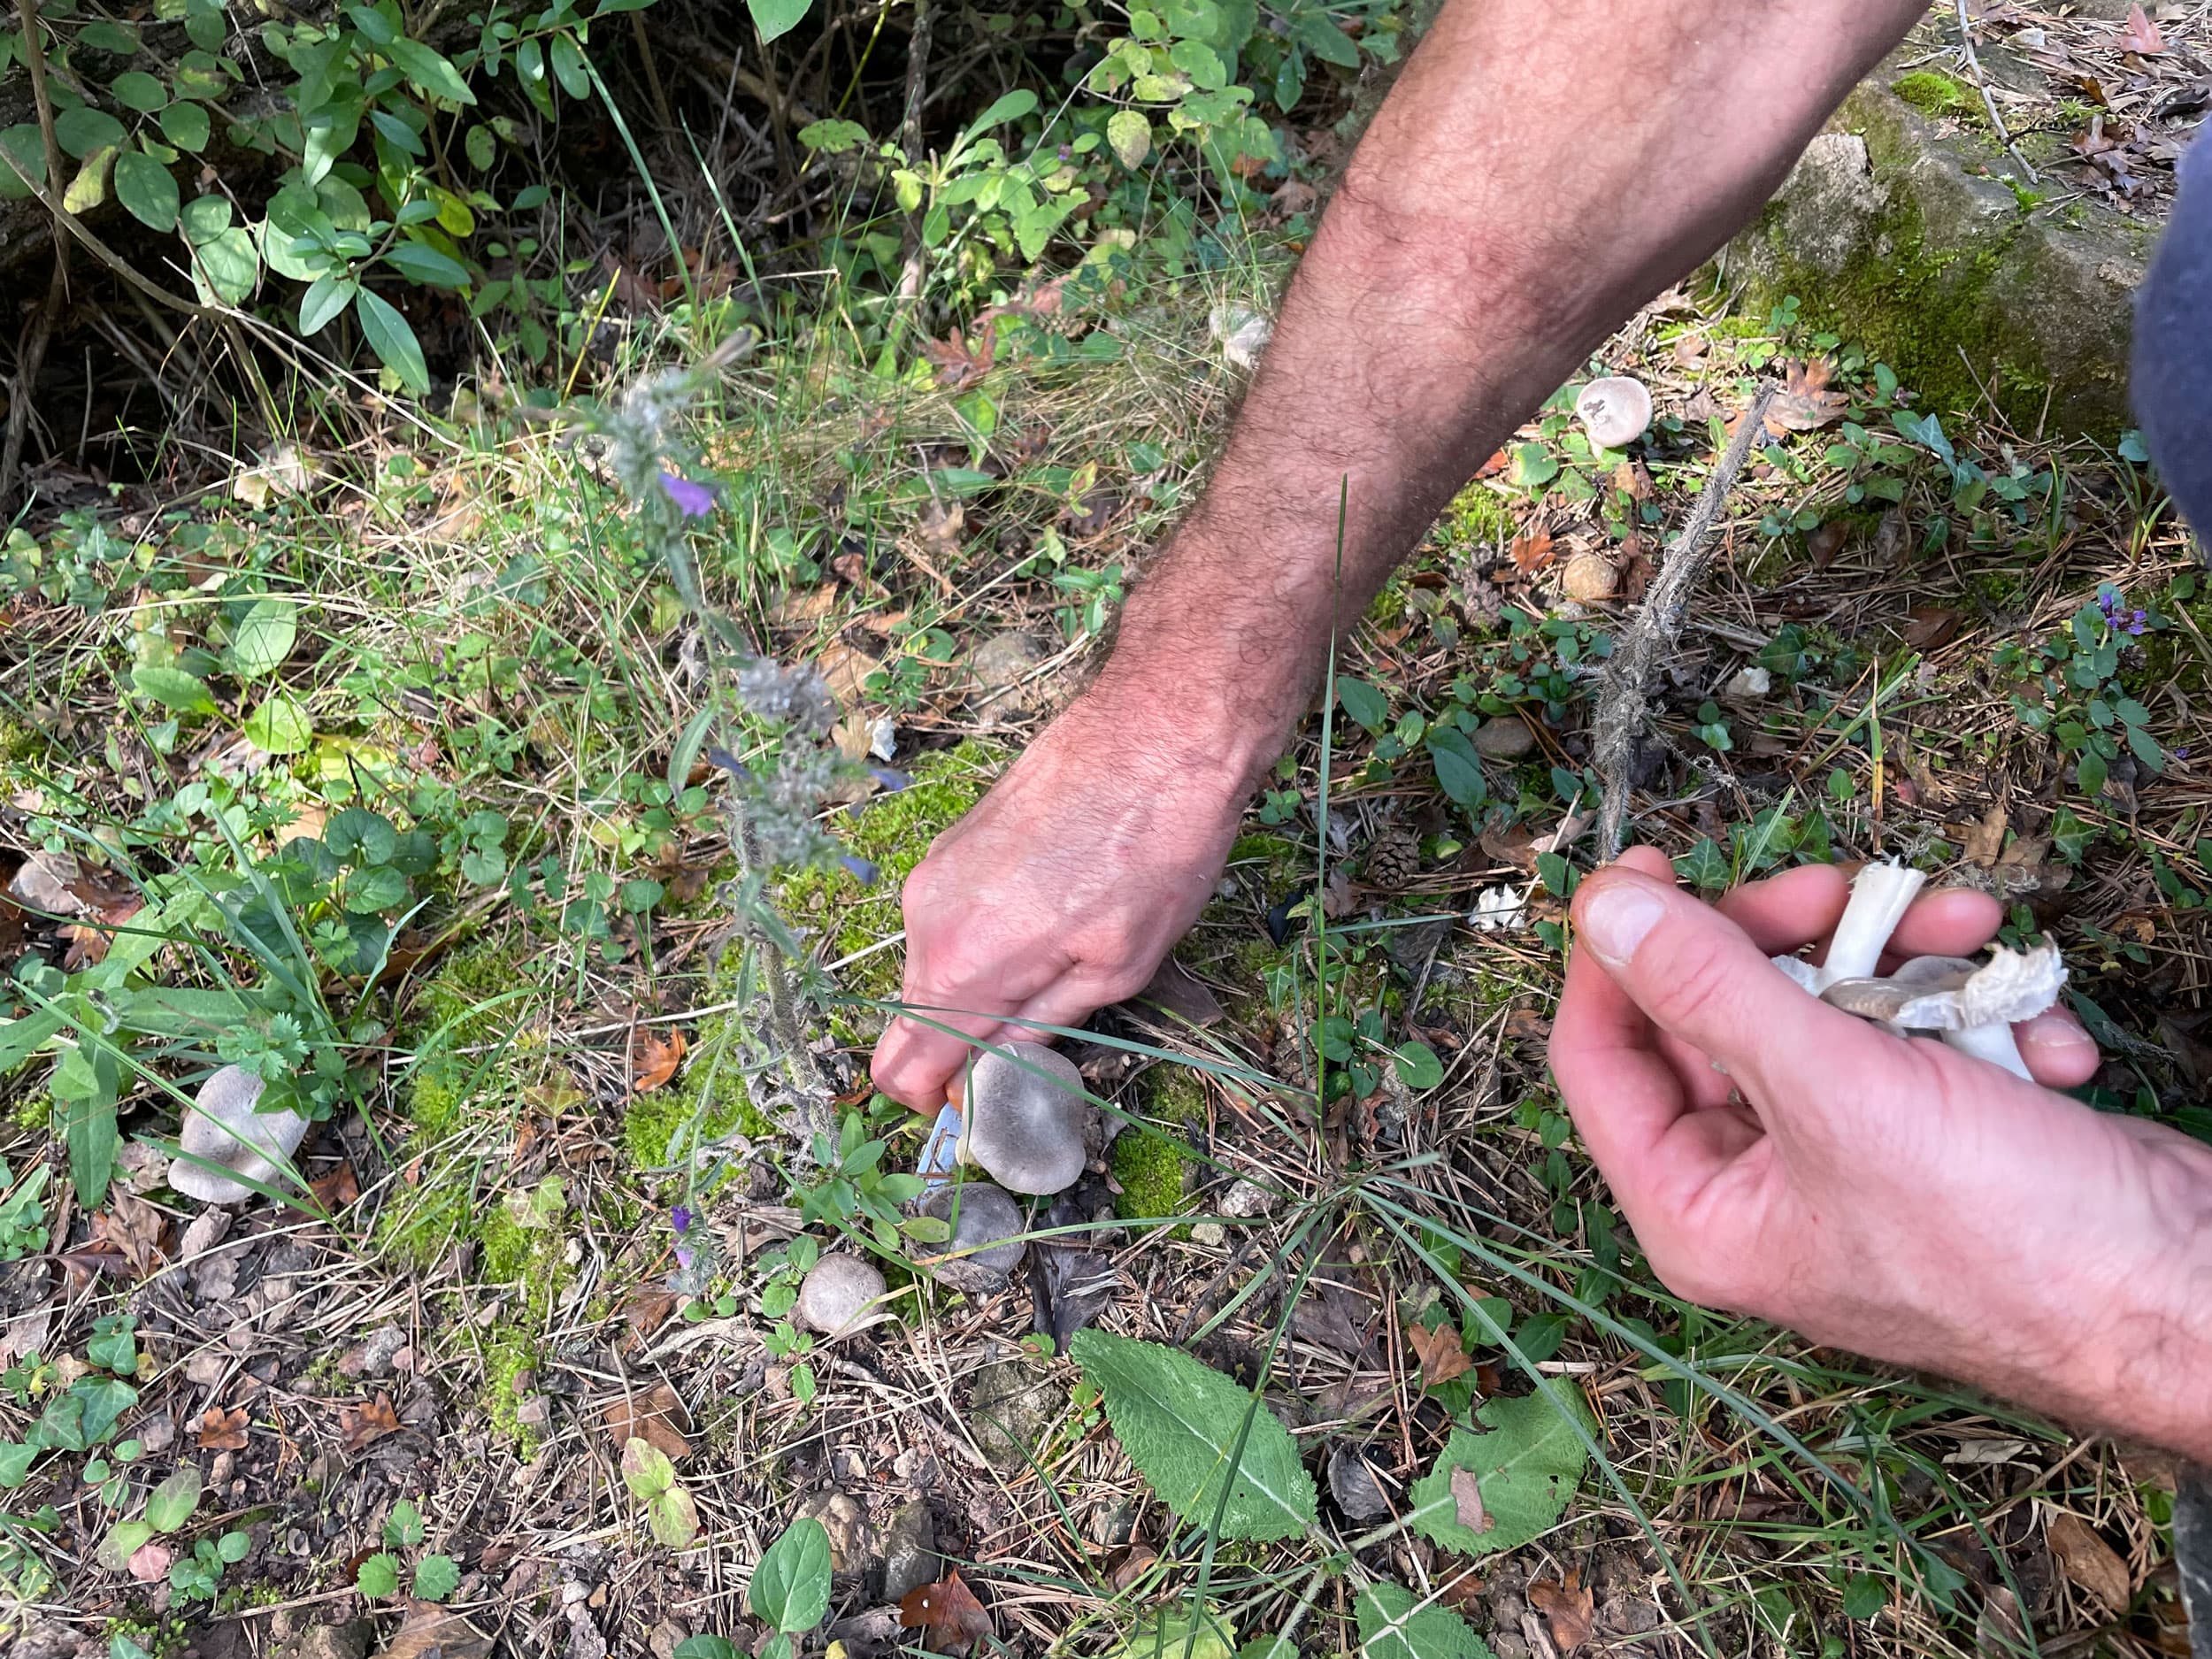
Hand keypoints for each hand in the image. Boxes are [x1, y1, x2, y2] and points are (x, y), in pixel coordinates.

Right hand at [868, 686, 1256, 1109]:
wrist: (1161, 730)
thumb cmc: (1153, 848)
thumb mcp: (1114, 970)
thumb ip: (1037, 1034)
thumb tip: (993, 1082)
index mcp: (957, 966)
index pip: (901, 1071)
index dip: (941, 1103)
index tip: (991, 1102)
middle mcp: (923, 918)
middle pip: (915, 1022)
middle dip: (968, 1046)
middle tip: (1047, 1039)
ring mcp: (933, 872)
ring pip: (936, 968)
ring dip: (986, 986)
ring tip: (1068, 956)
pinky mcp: (952, 842)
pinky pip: (951, 919)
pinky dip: (989, 939)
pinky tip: (1055, 914)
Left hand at [1550, 849, 2211, 1459]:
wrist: (2197, 1295)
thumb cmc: (2014, 1240)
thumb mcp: (1835, 1091)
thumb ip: (1708, 988)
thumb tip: (1600, 910)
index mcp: (1698, 1209)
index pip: (1599, 1055)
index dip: (1615, 953)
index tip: (1653, 865)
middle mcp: (1758, 1187)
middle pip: (1717, 1010)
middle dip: (1796, 934)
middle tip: (1848, 889)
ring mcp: (1847, 1157)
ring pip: (1828, 1004)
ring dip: (1905, 959)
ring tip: (1971, 936)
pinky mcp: (1934, 1132)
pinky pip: (1915, 1036)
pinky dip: (1978, 1016)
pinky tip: (2040, 1042)